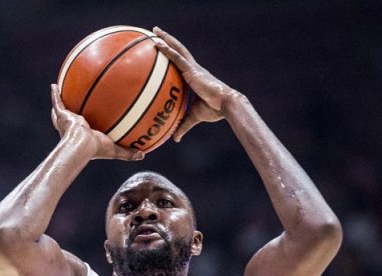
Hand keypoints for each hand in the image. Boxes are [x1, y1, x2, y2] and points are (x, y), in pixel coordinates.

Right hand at [50, 84, 143, 160]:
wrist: (81, 145)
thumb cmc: (96, 149)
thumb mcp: (114, 150)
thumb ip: (127, 152)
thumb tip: (143, 155)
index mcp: (83, 136)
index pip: (84, 130)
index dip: (85, 126)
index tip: (87, 122)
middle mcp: (72, 128)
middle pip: (70, 118)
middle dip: (69, 113)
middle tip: (71, 105)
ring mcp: (65, 121)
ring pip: (62, 110)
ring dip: (60, 102)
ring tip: (59, 90)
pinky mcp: (62, 115)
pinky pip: (57, 102)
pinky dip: (54, 94)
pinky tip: (53, 85)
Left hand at [152, 27, 241, 141]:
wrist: (227, 105)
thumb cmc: (214, 110)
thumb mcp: (194, 118)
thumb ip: (183, 126)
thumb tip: (175, 139)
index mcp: (194, 77)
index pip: (181, 62)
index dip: (173, 54)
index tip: (164, 47)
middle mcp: (193, 69)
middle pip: (178, 50)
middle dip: (168, 40)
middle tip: (156, 32)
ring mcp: (193, 68)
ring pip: (177, 49)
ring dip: (166, 39)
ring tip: (155, 30)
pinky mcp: (192, 70)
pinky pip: (177, 58)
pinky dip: (167, 50)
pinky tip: (158, 44)